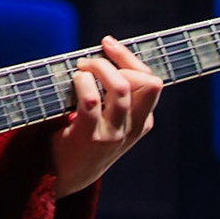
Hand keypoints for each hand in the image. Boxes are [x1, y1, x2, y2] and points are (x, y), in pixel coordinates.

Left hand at [50, 36, 161, 196]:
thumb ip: (116, 91)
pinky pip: (91, 101)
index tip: (107, 44)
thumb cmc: (87, 134)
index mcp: (142, 121)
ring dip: (98, 68)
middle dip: (115, 61)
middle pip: (144, 82)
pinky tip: (75, 81)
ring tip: (81, 68)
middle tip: (89, 60)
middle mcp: (132, 128)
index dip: (129, 58)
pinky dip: (83, 83)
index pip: (151, 81)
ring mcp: (113, 134)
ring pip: (120, 87)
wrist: (68, 174)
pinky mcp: (89, 137)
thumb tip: (108, 48)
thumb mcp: (112, 117)